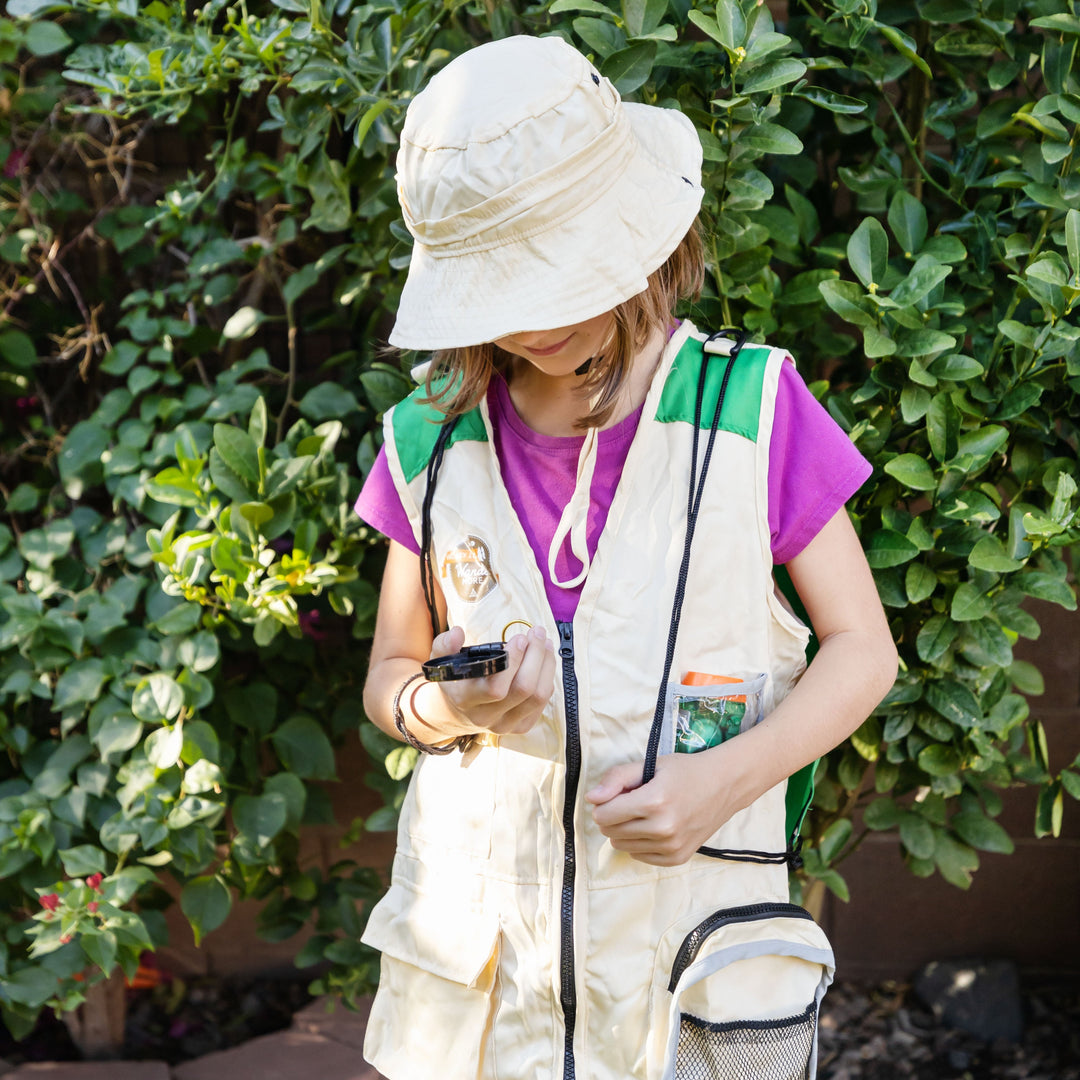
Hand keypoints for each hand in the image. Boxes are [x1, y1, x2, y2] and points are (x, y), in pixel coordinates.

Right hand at [428, 625, 555, 737]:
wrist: (456, 713)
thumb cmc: (454, 680)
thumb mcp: (441, 662)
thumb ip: (444, 645)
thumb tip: (457, 632)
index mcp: (465, 700)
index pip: (496, 687)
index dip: (513, 661)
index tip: (520, 638)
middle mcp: (485, 716)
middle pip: (523, 689)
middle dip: (535, 656)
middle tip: (536, 633)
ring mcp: (505, 724)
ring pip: (538, 696)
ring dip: (546, 665)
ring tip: (545, 642)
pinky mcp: (521, 726)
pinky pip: (543, 703)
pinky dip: (547, 678)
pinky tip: (545, 660)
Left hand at [585, 750, 743, 865]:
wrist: (724, 785)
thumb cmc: (685, 772)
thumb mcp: (651, 765)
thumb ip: (617, 778)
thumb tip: (592, 798)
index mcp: (654, 801)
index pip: (604, 815)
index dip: (603, 803)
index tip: (616, 794)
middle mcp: (663, 828)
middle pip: (610, 832)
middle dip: (612, 816)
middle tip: (632, 801)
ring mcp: (672, 846)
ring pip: (621, 846)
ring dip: (624, 830)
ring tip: (644, 813)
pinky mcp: (677, 858)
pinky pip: (639, 856)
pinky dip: (639, 843)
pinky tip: (653, 827)